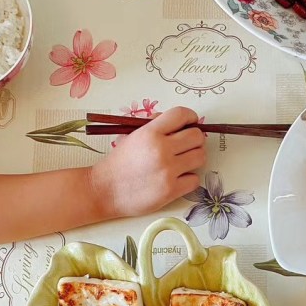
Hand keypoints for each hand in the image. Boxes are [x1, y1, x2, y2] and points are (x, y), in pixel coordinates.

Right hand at [90, 106, 205, 218]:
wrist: (105, 190)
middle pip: (197, 137)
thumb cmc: (119, 163)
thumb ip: (154, 126)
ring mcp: (168, 171)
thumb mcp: (131, 136)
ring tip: (183, 162)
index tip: (190, 123)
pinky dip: (189, 179)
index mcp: (150, 133)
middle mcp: (162, 150)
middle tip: (187, 145)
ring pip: (201, 157)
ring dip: (195, 158)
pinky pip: (195, 180)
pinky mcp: (171, 190)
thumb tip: (178, 122)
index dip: (190, 117)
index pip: (182, 115)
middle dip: (195, 139)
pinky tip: (178, 178)